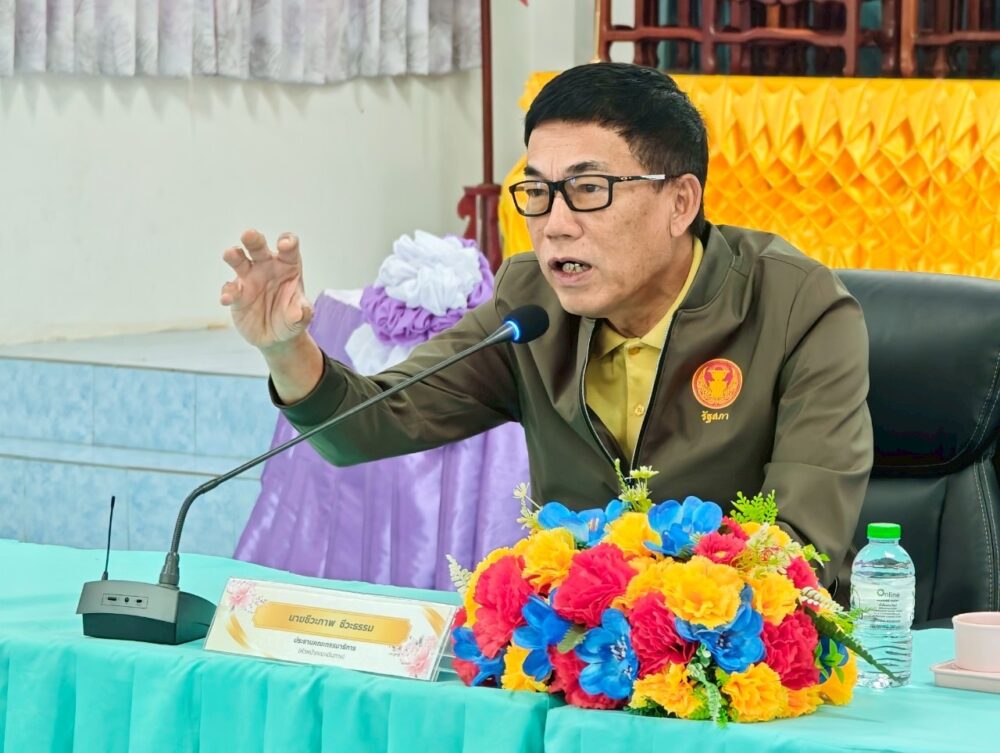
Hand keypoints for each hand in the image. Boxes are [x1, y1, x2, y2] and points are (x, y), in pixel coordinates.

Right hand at [221, 230, 313, 351]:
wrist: (276, 338)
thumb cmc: (291, 319)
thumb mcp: (301, 318)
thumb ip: (302, 312)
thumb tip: (300, 311)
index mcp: (288, 266)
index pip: (289, 249)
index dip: (287, 243)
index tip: (284, 245)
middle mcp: (267, 267)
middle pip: (259, 247)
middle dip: (254, 239)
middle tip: (248, 235)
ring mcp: (249, 279)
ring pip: (239, 261)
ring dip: (234, 255)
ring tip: (230, 254)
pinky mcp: (236, 294)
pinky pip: (230, 289)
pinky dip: (228, 292)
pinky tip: (227, 299)